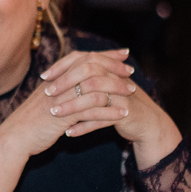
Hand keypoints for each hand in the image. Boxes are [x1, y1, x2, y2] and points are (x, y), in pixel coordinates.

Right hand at [0, 47, 134, 159]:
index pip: (83, 58)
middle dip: (113, 67)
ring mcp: (60, 98)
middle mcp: (58, 83)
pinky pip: (92, 111)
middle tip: (130, 70)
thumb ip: (60, 88)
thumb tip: (76, 81)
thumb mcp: (45, 99)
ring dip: (115, 88)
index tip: (122, 53)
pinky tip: (122, 114)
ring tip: (131, 91)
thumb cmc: (30, 121)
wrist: (14, 137)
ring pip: (94, 87)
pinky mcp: (63, 116)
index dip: (104, 54)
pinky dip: (109, 111)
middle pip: (91, 67)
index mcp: (55, 77)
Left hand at [43, 50, 181, 156]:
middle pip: (88, 74)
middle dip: (66, 83)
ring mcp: (121, 95)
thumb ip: (86, 78)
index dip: (62, 66)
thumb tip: (60, 71)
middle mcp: (116, 78)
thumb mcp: (104, 87)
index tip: (44, 76)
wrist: (146, 122)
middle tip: (48, 93)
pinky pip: (102, 119)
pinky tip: (69, 133)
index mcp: (108, 68)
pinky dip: (84, 127)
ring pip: (93, 98)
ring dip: (72, 106)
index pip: (83, 59)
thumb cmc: (120, 103)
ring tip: (55, 114)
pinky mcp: (126, 113)